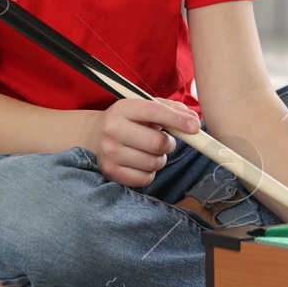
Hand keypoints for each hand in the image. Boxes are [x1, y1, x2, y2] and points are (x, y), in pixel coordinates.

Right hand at [86, 97, 200, 187]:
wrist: (94, 137)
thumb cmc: (128, 121)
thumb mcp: (144, 108)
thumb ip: (170, 109)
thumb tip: (193, 120)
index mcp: (123, 108)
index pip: (155, 112)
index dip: (178, 120)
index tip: (194, 126)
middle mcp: (113, 130)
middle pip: (158, 143)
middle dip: (169, 143)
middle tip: (166, 142)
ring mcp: (110, 153)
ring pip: (154, 162)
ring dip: (160, 159)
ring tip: (150, 151)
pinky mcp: (111, 172)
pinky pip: (146, 178)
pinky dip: (150, 172)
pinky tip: (141, 162)